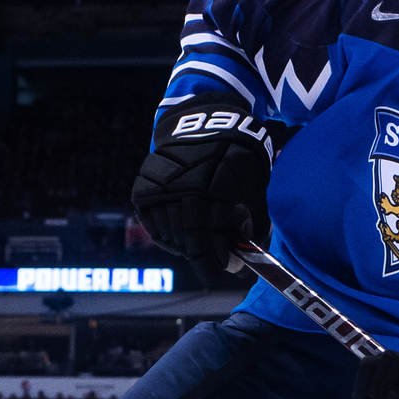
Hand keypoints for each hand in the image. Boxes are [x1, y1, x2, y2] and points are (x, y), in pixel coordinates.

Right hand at [131, 96, 273, 281]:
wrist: (206, 124)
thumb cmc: (239, 159)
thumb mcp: (254, 190)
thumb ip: (248, 226)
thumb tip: (239, 261)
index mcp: (208, 195)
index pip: (204, 245)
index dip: (214, 265)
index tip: (223, 274)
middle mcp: (178, 194)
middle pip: (186, 244)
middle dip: (203, 256)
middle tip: (217, 258)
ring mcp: (158, 192)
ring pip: (168, 237)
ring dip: (186, 245)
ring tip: (201, 241)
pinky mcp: (144, 190)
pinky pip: (153, 225)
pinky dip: (167, 233)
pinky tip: (182, 231)